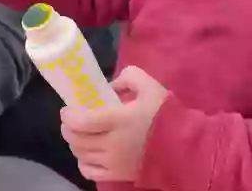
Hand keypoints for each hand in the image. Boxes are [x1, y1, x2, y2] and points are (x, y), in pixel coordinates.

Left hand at [60, 66, 169, 182]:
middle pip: (76, 140)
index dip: (68, 115)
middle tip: (70, 120)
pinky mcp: (118, 175)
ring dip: (75, 143)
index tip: (68, 109)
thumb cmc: (165, 115)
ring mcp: (114, 163)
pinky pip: (90, 172)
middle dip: (68, 128)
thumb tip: (110, 86)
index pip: (81, 121)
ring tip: (79, 134)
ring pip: (80, 155)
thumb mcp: (149, 85)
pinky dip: (83, 163)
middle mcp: (112, 144)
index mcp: (118, 120)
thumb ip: (127, 77)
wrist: (184, 145)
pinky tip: (88, 154)